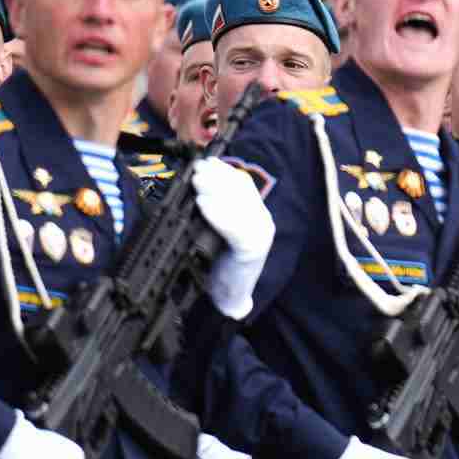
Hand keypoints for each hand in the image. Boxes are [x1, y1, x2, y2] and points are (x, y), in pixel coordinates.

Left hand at [189, 158, 273, 318]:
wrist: (228, 295)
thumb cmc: (217, 262)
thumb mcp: (214, 229)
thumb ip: (213, 208)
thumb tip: (196, 181)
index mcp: (254, 213)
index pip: (242, 183)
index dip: (223, 170)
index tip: (203, 162)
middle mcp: (262, 221)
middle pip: (241, 191)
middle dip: (217, 178)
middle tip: (196, 171)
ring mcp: (260, 235)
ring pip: (239, 206)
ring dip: (216, 192)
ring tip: (197, 185)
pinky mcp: (253, 250)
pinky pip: (236, 229)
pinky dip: (219, 216)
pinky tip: (204, 206)